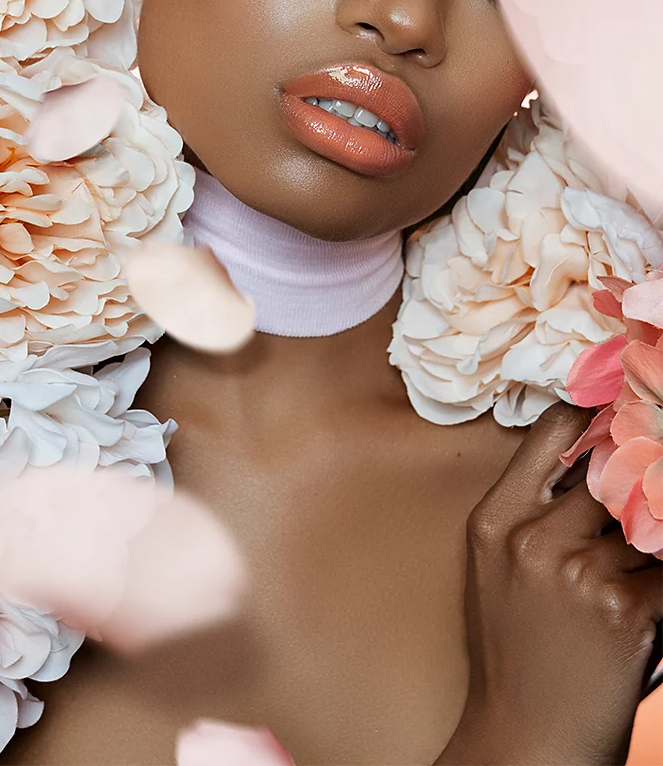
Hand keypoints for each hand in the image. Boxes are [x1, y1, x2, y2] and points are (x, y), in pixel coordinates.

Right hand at [437, 403, 662, 765]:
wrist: (525, 741)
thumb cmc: (514, 652)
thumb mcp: (497, 569)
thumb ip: (534, 511)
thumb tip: (593, 459)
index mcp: (496, 520)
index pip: (554, 432)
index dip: (596, 416)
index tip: (622, 411)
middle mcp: (532, 539)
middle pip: (612, 472)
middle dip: (637, 478)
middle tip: (647, 484)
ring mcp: (579, 573)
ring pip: (647, 520)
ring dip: (654, 537)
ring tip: (632, 563)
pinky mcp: (625, 610)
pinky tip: (647, 598)